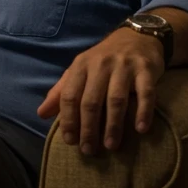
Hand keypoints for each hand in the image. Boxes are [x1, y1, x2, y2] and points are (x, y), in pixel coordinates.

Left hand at [36, 27, 164, 155]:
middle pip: (91, 101)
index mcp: (80, 67)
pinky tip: (140, 129)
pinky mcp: (146, 69)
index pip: (70, 96)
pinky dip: (143, 111)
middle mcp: (100, 65)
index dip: (68, 120)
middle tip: (89, 150)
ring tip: (110, 146)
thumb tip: (41, 114)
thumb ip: (60, 92)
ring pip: (116, 99)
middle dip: (88, 128)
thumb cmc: (103, 60)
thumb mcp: (78, 71)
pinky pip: (145, 93)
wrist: (136, 37)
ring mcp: (124, 66)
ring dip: (113, 125)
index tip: (70, 141)